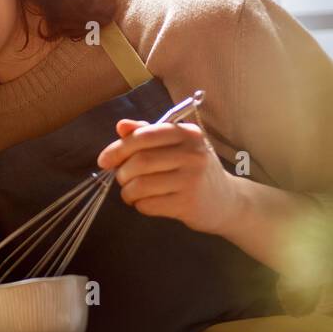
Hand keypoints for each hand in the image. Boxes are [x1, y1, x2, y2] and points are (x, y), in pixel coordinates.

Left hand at [96, 118, 242, 235]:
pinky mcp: (188, 204)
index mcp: (187, 134)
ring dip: (128, 192)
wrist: (228, 201)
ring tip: (132, 193)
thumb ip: (148, 134)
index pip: (144, 136)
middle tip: (122, 179)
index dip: (118, 148)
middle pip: (140, 161)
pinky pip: (148, 204)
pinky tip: (145, 203)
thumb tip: (121, 126)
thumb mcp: (178, 147)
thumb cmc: (196, 171)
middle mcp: (192, 154)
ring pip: (141, 185)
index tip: (104, 160)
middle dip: (122, 173)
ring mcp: (191, 179)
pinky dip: (139, 205)